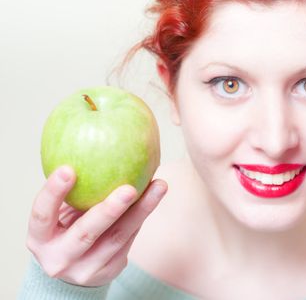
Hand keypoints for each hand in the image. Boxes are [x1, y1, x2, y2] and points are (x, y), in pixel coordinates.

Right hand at [26, 166, 167, 285]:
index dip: (52, 193)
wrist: (72, 270)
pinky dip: (142, 214)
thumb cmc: (65, 229)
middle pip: (86, 233)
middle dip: (109, 211)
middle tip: (129, 188)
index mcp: (40, 239)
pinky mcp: (109, 270)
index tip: (68, 168)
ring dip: (141, 210)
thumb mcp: (58, 215)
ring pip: (118, 237)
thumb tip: (98, 142)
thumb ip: (72, 191)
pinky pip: (130, 238)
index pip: (41, 215)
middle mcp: (59, 258)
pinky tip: (156, 193)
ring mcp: (85, 269)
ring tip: (159, 185)